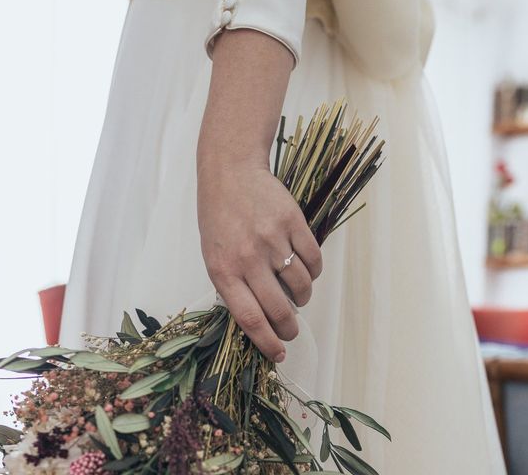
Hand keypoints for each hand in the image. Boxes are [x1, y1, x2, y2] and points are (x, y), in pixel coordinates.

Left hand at [197, 159, 322, 361]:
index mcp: (224, 270)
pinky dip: (313, 272)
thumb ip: (233, 286)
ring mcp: (273, 240)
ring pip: (302, 286)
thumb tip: (261, 319)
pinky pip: (314, 260)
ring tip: (296, 293)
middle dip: (290, 328)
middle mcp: (249, 258)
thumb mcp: (213, 255)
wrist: (231, 172)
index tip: (279, 353)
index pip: (250, 319)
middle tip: (292, 329)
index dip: (268, 343)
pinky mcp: (294, 223)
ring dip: (303, 298)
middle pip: (279, 309)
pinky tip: (304, 269)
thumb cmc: (219, 218)